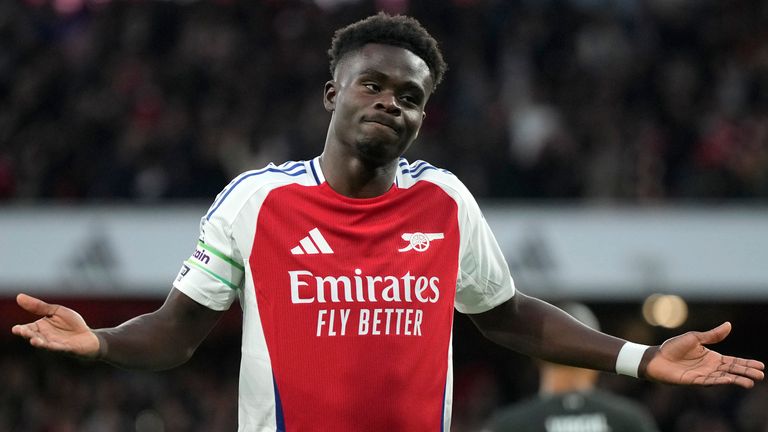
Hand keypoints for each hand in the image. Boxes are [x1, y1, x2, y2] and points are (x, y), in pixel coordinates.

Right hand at [11, 293, 99, 358]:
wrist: (89, 336)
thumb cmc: (71, 324)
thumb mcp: (56, 311)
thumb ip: (39, 306)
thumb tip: (19, 296)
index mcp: (40, 328)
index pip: (27, 329)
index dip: (21, 330)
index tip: (16, 329)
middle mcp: (44, 337)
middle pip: (33, 337)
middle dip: (28, 335)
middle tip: (22, 331)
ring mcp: (54, 344)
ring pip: (44, 344)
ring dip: (39, 343)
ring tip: (34, 340)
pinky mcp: (66, 349)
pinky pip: (59, 348)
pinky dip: (54, 347)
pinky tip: (50, 345)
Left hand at [644, 322, 763, 387]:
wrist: (655, 357)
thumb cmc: (673, 347)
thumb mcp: (695, 338)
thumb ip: (712, 335)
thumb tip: (729, 325)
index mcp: (711, 357)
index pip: (733, 361)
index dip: (746, 363)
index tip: (761, 366)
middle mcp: (710, 367)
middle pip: (732, 370)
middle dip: (746, 372)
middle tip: (761, 375)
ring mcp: (703, 375)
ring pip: (724, 378)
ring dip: (737, 380)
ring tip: (751, 382)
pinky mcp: (694, 380)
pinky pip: (710, 381)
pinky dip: (720, 381)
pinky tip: (730, 380)